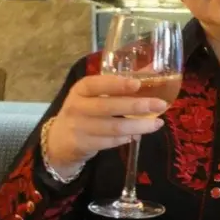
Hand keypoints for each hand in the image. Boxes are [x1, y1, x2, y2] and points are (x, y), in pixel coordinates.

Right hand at [45, 75, 169, 175]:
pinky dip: (126, 138)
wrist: (59, 140)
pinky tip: (137, 135)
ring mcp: (78, 127)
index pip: (96, 84)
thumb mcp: (93, 97)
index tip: (138, 84)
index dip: (116, 84)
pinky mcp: (82, 144)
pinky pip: (110, 141)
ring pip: (113, 127)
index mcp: (81, 90)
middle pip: (108, 107)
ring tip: (157, 123)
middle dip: (137, 106)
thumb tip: (150, 75)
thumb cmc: (85, 112)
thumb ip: (116, 89)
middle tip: (160, 104)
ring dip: (139, 126)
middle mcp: (77, 106)